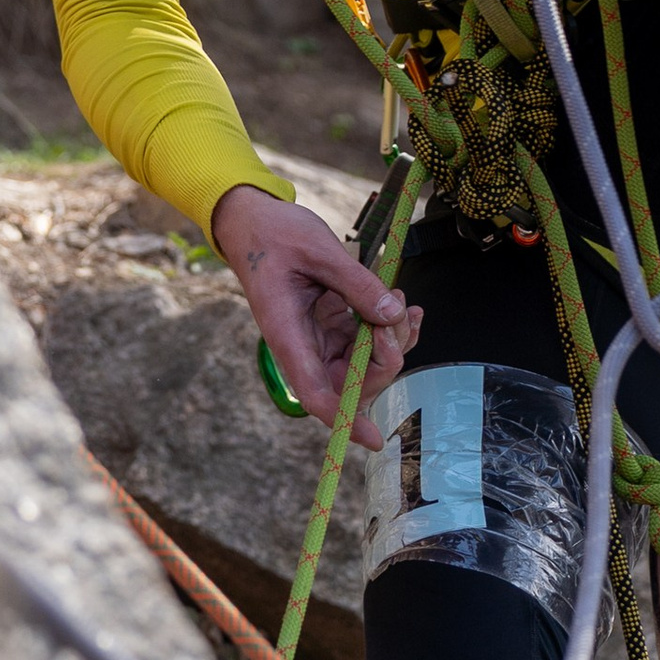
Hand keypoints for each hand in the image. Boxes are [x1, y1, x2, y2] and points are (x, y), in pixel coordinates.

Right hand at [211, 184, 421, 436]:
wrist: (254, 221)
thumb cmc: (275, 234)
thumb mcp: (319, 252)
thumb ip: (358, 284)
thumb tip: (392, 313)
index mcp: (288, 336)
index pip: (317, 395)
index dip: (345, 422)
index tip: (374, 438)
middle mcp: (304, 346)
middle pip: (351, 383)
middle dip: (384, 360)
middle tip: (399, 316)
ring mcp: (319, 337)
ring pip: (364, 364)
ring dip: (393, 342)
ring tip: (405, 304)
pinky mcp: (331, 325)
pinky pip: (366, 341)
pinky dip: (389, 328)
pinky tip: (404, 306)